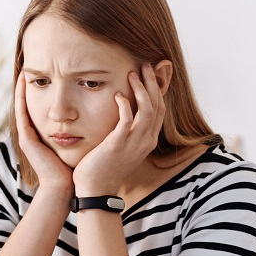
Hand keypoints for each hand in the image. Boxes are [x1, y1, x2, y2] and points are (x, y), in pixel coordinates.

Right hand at [13, 74, 73, 193]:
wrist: (65, 185)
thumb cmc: (75, 165)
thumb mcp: (78, 140)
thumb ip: (82, 126)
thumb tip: (99, 111)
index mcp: (44, 132)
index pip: (42, 105)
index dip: (43, 89)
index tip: (49, 72)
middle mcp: (33, 132)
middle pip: (30, 104)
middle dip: (31, 86)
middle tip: (32, 66)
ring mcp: (27, 136)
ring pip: (23, 106)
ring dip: (22, 89)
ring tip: (25, 70)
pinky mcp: (26, 139)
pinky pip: (21, 114)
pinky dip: (21, 99)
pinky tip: (23, 84)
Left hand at [73, 64, 165, 195]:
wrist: (95, 190)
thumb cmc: (103, 168)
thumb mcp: (121, 148)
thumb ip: (126, 132)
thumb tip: (124, 117)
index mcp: (147, 141)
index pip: (160, 110)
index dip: (157, 90)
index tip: (149, 75)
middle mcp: (145, 141)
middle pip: (157, 105)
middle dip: (152, 83)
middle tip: (145, 65)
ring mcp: (134, 144)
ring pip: (147, 109)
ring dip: (141, 89)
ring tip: (132, 73)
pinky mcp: (118, 145)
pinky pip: (127, 120)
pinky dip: (125, 105)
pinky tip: (118, 95)